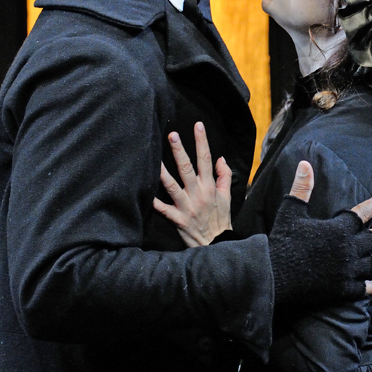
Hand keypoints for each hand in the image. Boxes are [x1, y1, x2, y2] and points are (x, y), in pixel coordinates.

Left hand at [152, 122, 231, 246]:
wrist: (217, 245)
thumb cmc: (221, 219)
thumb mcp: (228, 196)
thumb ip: (225, 176)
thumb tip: (220, 158)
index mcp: (210, 186)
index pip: (206, 159)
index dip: (202, 141)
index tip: (198, 125)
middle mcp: (198, 194)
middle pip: (187, 168)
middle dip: (179, 150)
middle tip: (172, 134)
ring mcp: (186, 206)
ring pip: (172, 186)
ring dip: (163, 172)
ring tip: (154, 159)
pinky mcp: (177, 219)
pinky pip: (163, 209)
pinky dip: (154, 202)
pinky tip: (144, 193)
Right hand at [284, 161, 371, 296]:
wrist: (276, 274)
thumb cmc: (283, 240)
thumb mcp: (292, 210)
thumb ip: (302, 187)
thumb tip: (305, 164)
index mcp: (337, 229)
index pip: (362, 214)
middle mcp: (347, 249)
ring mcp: (346, 270)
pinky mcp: (341, 289)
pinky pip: (361, 288)